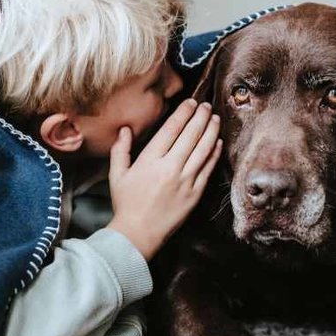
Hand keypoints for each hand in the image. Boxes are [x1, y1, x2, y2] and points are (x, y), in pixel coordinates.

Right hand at [107, 99, 221, 259]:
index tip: (190, 102)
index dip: (184, 113)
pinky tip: (218, 142)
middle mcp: (170, 167)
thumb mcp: (117, 175)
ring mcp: (185, 180)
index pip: (172, 129)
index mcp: (150, 160)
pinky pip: (208, 168)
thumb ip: (120, 150)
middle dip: (200, 116)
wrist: (138, 234)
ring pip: (203, 149)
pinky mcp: (195, 194)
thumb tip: (124, 129)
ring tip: (214, 118)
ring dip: (211, 130)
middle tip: (206, 105)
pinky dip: (214, 153)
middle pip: (191, 134)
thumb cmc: (126, 204)